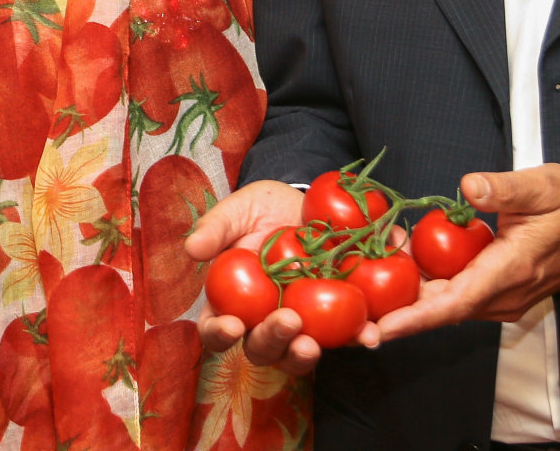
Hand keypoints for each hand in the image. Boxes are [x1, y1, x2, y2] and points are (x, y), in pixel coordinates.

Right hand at [184, 180, 380, 373]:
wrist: (310, 203)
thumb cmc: (264, 209)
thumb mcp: (238, 210)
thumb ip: (216, 227)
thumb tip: (192, 249)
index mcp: (231, 301)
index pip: (214, 328)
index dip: (219, 334)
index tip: (232, 324)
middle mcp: (263, 321)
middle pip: (260, 349)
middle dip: (271, 341)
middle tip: (287, 321)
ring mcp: (301, 325)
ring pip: (297, 355)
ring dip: (304, 355)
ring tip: (313, 344)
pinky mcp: (336, 320)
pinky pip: (346, 338)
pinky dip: (357, 338)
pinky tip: (367, 333)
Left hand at [377, 164, 559, 341]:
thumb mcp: (544, 185)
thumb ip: (506, 188)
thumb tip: (470, 186)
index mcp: (512, 270)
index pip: (457, 302)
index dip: (416, 317)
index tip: (382, 329)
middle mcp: (505, 294)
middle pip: (442, 310)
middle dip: (396, 312)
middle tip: (352, 305)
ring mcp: (502, 297)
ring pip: (447, 303)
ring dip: (408, 294)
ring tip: (367, 271)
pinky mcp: (498, 292)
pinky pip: (456, 294)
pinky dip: (426, 284)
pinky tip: (400, 261)